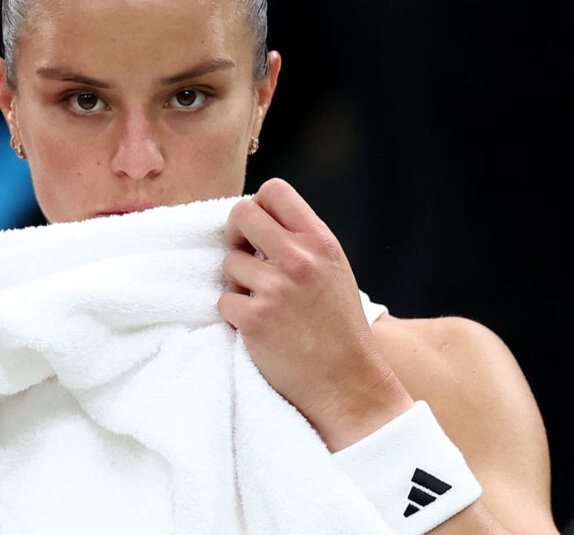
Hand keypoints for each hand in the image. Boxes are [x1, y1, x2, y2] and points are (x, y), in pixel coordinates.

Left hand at [220, 179, 411, 449]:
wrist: (349, 383)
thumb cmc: (338, 328)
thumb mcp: (333, 271)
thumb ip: (302, 244)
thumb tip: (257, 220)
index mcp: (321, 241)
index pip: (274, 190)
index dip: (257, 206)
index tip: (258, 232)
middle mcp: (300, 258)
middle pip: (240, 213)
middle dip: (235, 234)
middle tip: (245, 258)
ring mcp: (276, 288)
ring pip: (229, 262)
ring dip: (237, 283)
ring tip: (263, 304)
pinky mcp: (255, 319)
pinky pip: (224, 301)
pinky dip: (235, 315)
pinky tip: (259, 329)